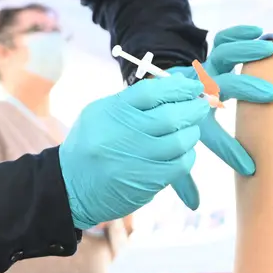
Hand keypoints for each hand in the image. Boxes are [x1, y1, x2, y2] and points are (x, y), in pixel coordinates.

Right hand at [60, 76, 210, 229]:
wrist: (71, 186)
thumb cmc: (91, 144)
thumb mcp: (102, 113)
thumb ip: (133, 101)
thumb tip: (175, 86)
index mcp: (112, 111)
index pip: (152, 92)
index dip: (178, 87)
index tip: (193, 86)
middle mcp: (124, 133)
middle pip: (171, 115)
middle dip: (193, 108)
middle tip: (201, 105)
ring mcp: (137, 159)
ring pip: (180, 140)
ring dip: (192, 132)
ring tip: (191, 128)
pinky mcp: (147, 181)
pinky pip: (180, 164)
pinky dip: (188, 155)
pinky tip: (183, 151)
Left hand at [168, 25, 272, 209]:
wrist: (152, 98)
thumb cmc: (172, 129)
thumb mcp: (174, 151)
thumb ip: (181, 177)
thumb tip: (193, 207)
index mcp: (193, 117)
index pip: (213, 136)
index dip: (231, 153)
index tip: (250, 167)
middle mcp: (200, 91)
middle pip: (225, 86)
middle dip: (249, 92)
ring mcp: (206, 72)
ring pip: (225, 56)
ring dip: (246, 52)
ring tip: (270, 50)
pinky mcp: (211, 58)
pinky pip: (224, 42)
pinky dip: (238, 35)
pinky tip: (256, 31)